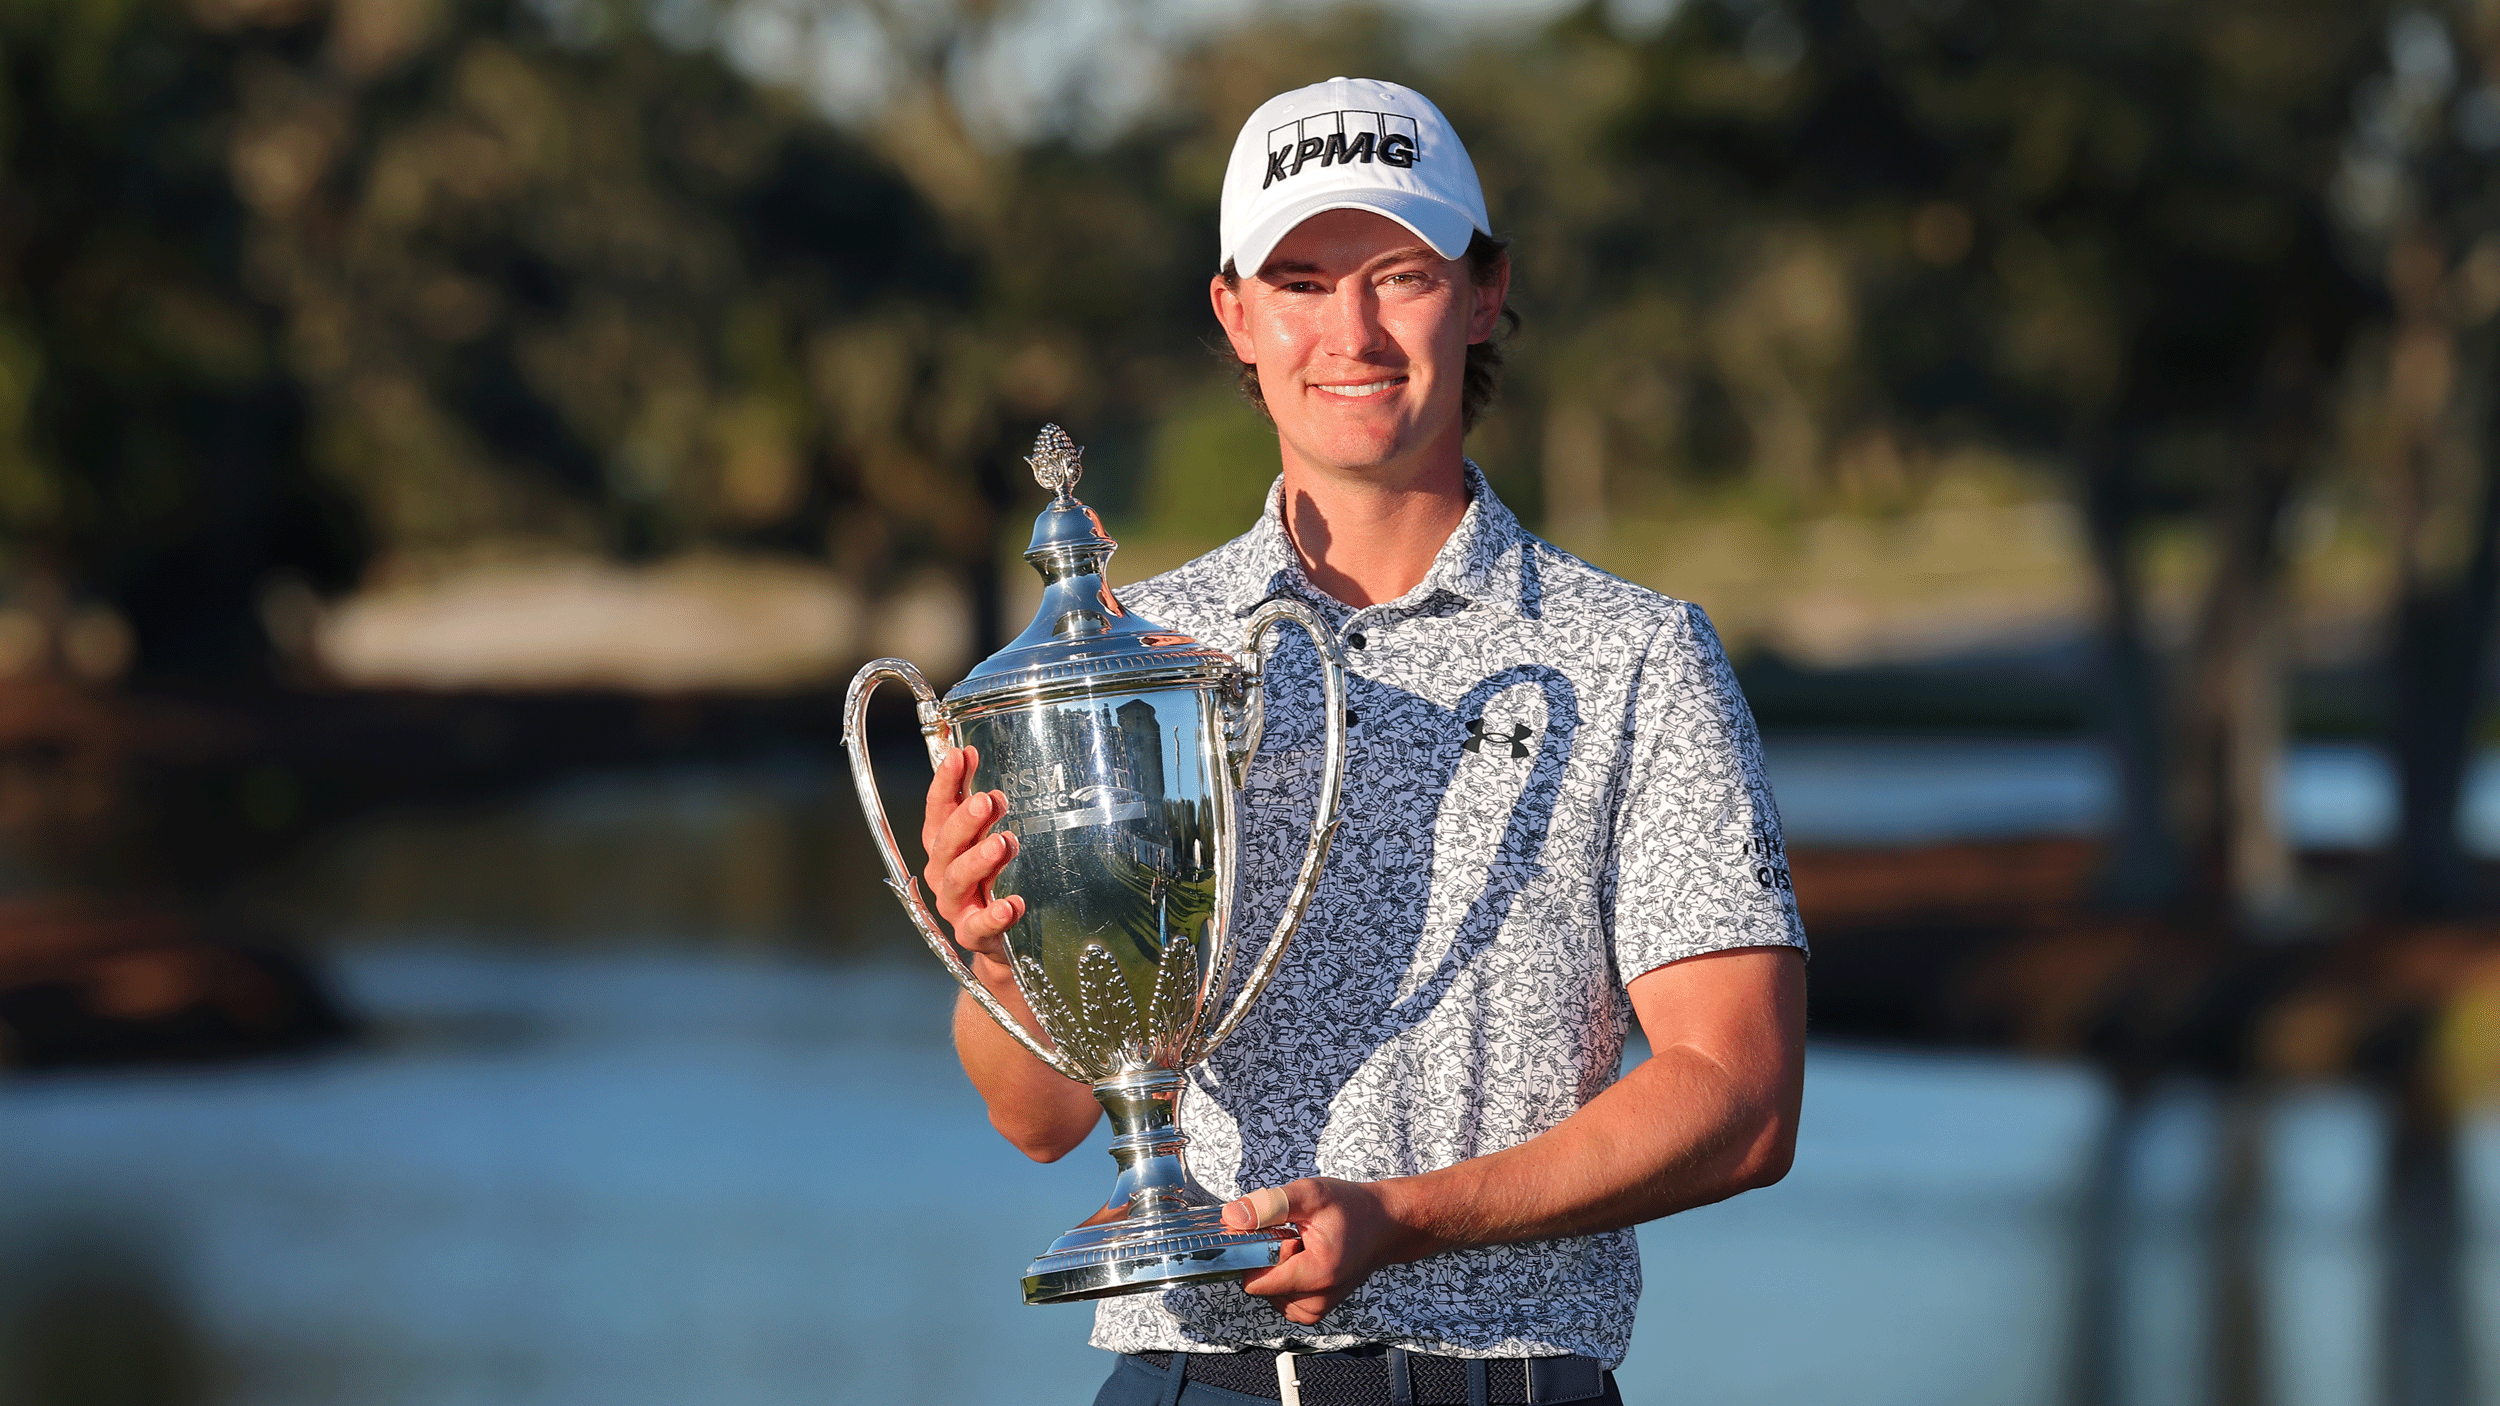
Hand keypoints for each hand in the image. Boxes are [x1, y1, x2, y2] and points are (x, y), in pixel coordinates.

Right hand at [920, 746, 1024, 964]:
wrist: (995, 936)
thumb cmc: (987, 877)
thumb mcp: (983, 834)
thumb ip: (979, 800)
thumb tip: (970, 750)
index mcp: (943, 845)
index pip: (938, 810)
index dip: (946, 783)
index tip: (961, 755)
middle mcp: (943, 873)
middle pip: (945, 844)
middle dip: (964, 821)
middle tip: (987, 801)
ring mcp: (955, 905)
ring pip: (957, 880)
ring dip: (978, 860)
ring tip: (1003, 843)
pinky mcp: (973, 934)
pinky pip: (979, 926)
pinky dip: (995, 916)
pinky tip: (1013, 905)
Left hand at [1223, 1177, 1430, 1325]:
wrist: (1385, 1226)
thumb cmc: (1351, 1208)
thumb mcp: (1309, 1194)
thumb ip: (1268, 1206)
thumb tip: (1231, 1218)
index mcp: (1316, 1275)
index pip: (1254, 1281)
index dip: (1254, 1253)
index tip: (1273, 1232)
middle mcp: (1316, 1301)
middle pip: (1260, 1286)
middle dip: (1266, 1258)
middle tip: (1294, 1235)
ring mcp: (1316, 1310)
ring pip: (1267, 1292)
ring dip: (1276, 1267)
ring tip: (1302, 1245)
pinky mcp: (1314, 1312)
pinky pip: (1279, 1297)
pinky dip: (1284, 1276)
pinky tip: (1302, 1257)